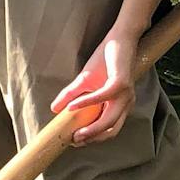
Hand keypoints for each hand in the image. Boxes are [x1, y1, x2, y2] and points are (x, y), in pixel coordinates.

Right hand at [52, 24, 139, 144]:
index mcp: (120, 106)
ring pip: (109, 119)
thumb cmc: (105, 59)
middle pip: (110, 130)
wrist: (119, 38)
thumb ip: (71, 95)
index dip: (93, 139)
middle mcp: (126, 103)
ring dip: (91, 128)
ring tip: (75, 132)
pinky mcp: (121, 82)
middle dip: (92, 138)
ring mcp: (125, 94)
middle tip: (74, 141)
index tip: (74, 141)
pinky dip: (86, 103)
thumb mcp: (84, 81)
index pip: (109, 130)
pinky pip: (103, 97)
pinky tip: (72, 106)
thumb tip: (54, 109)